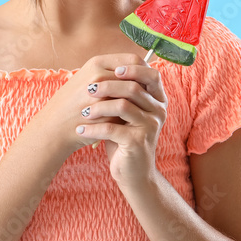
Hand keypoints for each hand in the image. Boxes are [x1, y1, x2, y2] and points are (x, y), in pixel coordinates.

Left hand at [74, 54, 166, 190]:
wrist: (133, 172)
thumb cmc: (125, 138)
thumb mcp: (127, 113)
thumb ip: (124, 92)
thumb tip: (106, 68)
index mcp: (158, 100)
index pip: (151, 75)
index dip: (132, 69)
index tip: (111, 70)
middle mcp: (159, 111)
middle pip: (134, 88)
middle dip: (107, 86)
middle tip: (88, 89)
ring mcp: (150, 126)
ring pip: (122, 106)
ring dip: (98, 107)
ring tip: (83, 113)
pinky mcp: (138, 142)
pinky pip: (112, 129)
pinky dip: (93, 129)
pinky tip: (81, 131)